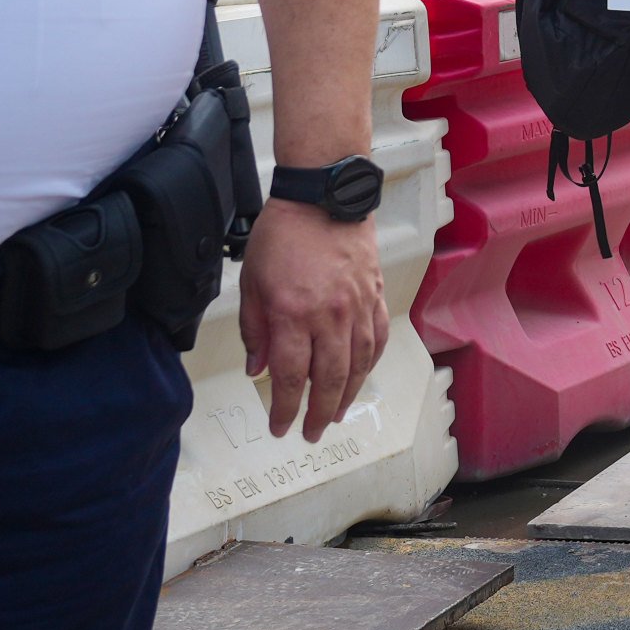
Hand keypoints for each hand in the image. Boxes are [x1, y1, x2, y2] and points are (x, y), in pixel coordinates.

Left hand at [237, 199, 388, 442]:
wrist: (323, 196)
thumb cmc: (282, 234)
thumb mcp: (251, 282)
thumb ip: (254, 329)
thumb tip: (256, 369)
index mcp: (292, 313)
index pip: (288, 376)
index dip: (283, 408)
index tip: (279, 427)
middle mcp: (329, 316)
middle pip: (328, 379)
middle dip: (318, 413)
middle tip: (312, 433)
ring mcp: (356, 306)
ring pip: (357, 365)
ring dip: (347, 395)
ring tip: (337, 414)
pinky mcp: (374, 295)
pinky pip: (377, 338)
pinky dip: (370, 364)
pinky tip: (361, 377)